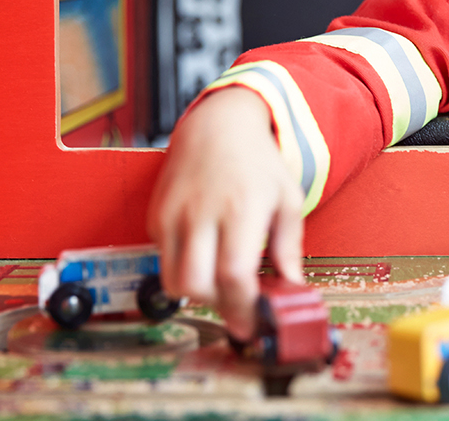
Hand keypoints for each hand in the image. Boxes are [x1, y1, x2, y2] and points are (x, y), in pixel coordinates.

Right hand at [147, 87, 306, 339]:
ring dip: (198, 295)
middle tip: (238, 307)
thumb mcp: (288, 200)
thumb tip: (292, 289)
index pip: (233, 275)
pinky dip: (184, 270)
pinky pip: (164, 260)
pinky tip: (205, 255)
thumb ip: (290, 248)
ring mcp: (173, 215)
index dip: (243, 308)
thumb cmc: (257, 163)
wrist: (217, 126)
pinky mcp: (156, 216)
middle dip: (218, 308)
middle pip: (196, 286)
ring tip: (221, 284)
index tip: (254, 322)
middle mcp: (202, 213)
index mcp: (241, 209)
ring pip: (173, 281)